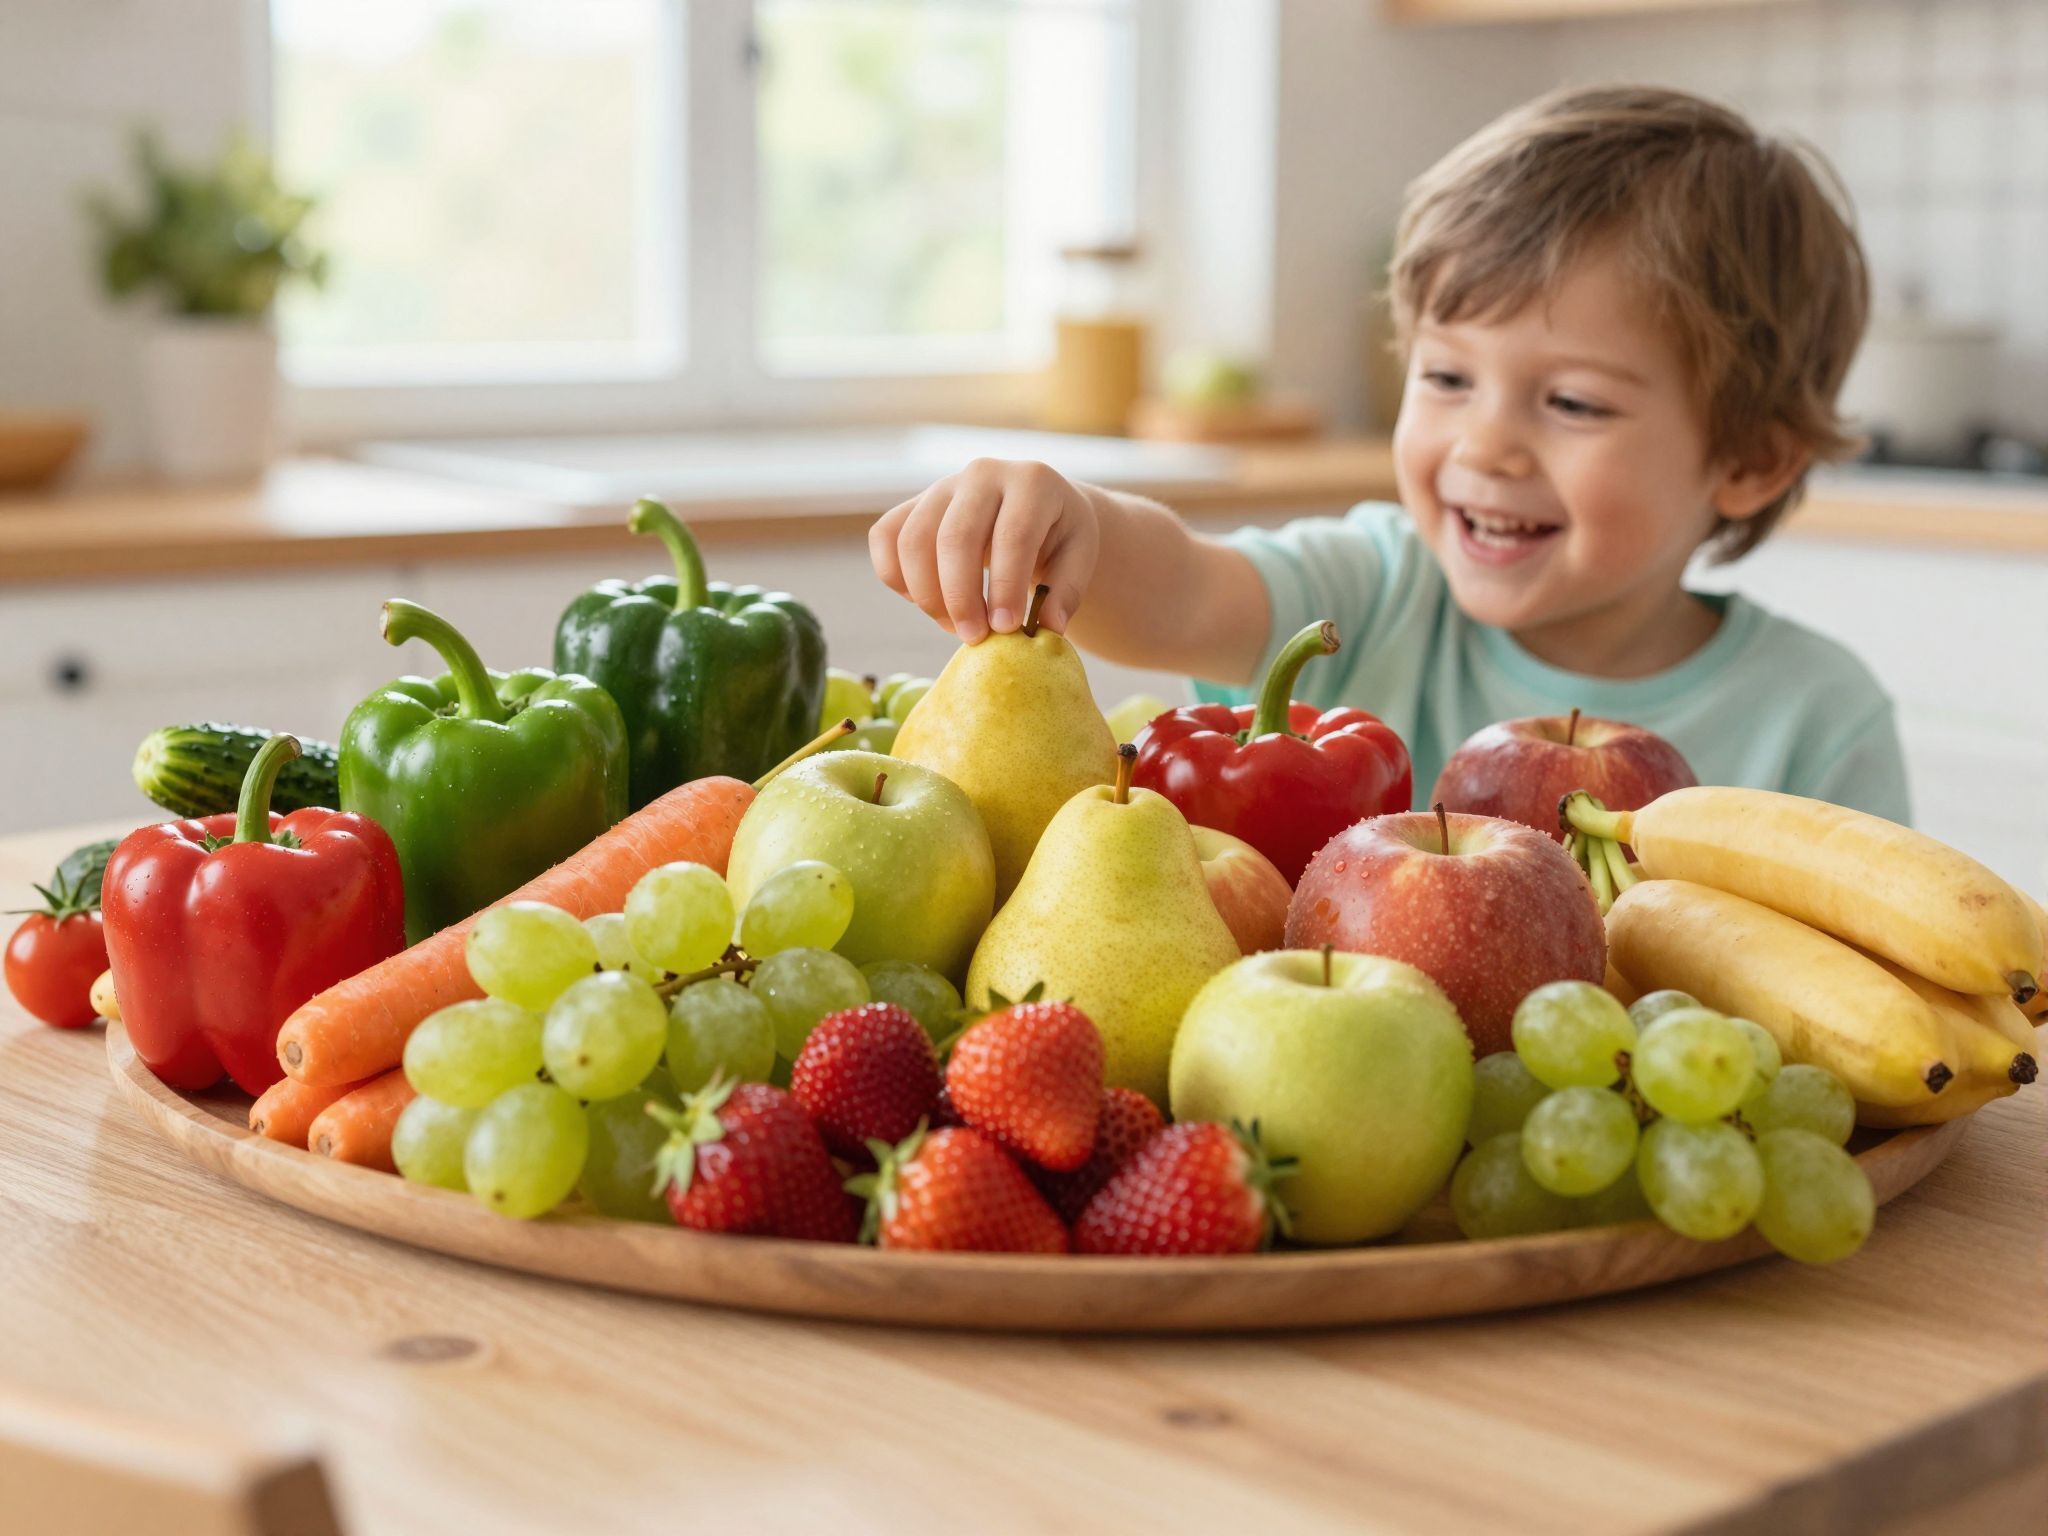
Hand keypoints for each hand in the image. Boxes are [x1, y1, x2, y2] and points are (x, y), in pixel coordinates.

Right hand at [869, 459, 1100, 643]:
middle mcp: (982, 474)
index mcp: (1032, 481)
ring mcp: (942, 486)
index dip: (1005, 586)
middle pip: (954, 537)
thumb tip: (1047, 627)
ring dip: (927, 595)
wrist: (1034, 504)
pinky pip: (885, 538)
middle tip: (974, 638)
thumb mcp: (1080, 555)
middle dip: (960, 597)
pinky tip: (927, 602)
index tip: (1006, 629)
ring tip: (956, 626)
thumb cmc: (1058, 534)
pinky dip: (897, 578)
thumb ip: (1066, 591)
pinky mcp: (913, 503)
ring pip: (912, 540)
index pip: (1012, 535)